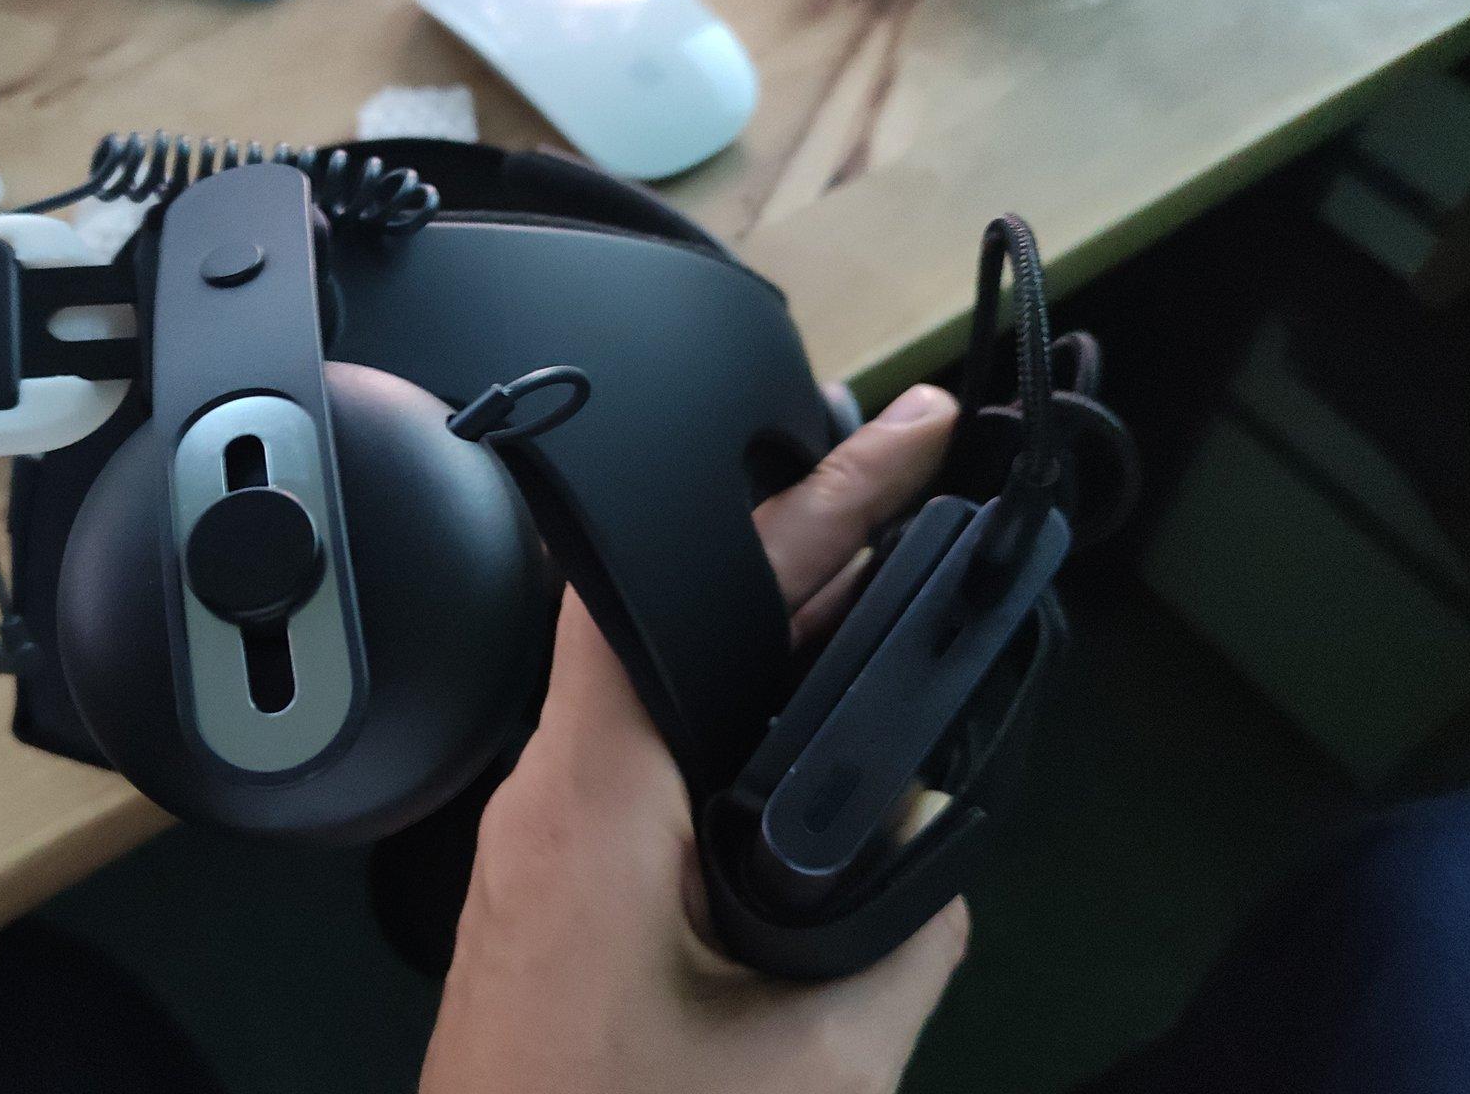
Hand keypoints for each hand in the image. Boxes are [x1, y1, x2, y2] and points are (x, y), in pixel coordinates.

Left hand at [420, 384, 967, 1093]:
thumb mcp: (815, 1065)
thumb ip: (900, 936)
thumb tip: (929, 849)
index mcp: (593, 806)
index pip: (670, 586)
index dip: (791, 496)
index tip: (889, 439)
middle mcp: (548, 803)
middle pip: (671, 617)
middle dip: (799, 540)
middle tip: (912, 483)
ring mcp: (540, 847)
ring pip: (661, 688)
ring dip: (769, 628)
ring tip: (882, 575)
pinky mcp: (552, 893)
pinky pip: (647, 762)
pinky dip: (736, 715)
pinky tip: (811, 722)